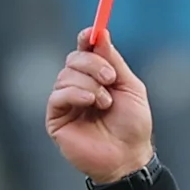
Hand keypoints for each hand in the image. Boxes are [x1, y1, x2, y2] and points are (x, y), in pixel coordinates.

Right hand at [44, 31, 155, 181]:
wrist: (128, 157)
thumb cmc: (133, 126)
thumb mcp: (130, 87)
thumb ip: (114, 61)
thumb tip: (100, 33)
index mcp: (96, 77)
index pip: (84, 50)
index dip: (86, 38)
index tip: (93, 32)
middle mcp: (78, 87)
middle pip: (73, 58)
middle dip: (92, 63)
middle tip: (110, 78)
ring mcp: (66, 103)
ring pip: (66, 75)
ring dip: (89, 84)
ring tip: (105, 102)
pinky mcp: (56, 119)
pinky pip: (58, 95)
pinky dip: (76, 93)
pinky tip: (91, 102)